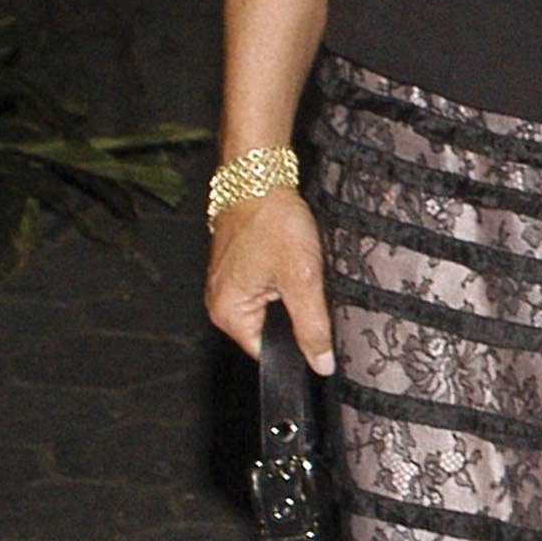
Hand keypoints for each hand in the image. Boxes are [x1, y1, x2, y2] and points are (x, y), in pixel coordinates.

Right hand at [206, 186, 335, 374]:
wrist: (257, 175)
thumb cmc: (271, 220)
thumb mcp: (302, 278)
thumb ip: (312, 327)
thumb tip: (321, 365)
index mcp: (228, 314)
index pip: (269, 353)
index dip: (298, 346)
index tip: (318, 330)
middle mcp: (220, 303)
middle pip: (270, 331)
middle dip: (295, 317)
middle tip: (310, 290)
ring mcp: (226, 284)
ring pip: (270, 307)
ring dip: (289, 296)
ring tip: (299, 273)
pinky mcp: (236, 267)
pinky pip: (265, 287)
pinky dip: (282, 279)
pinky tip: (291, 263)